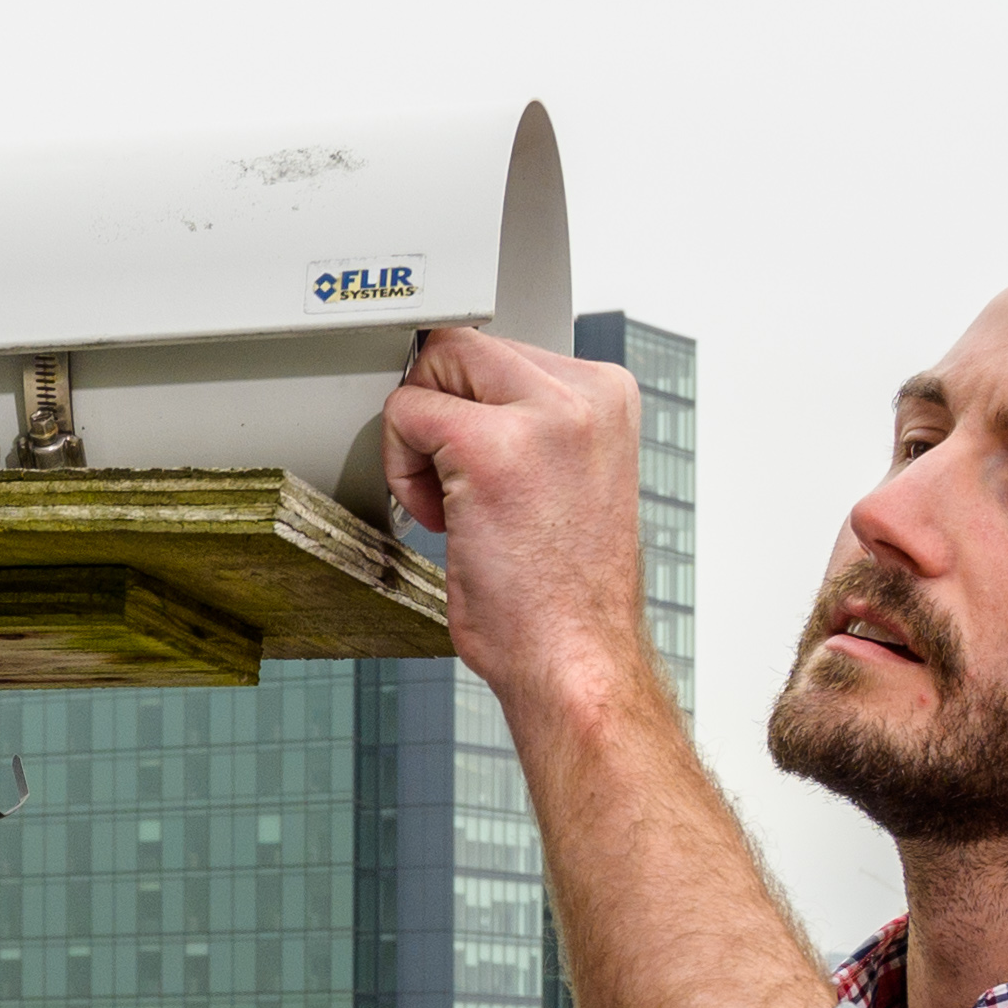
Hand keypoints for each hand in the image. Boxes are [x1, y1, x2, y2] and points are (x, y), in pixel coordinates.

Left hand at [378, 326, 661, 723]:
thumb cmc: (562, 595)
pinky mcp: (490, 446)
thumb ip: (533, 424)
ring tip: (455, 504)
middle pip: (463, 347)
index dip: (472, 409)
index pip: (501, 350)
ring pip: (433, 368)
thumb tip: (469, 397)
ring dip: (420, 437)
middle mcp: (586, 394)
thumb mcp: (570, 478)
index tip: (482, 471)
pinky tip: (438, 518)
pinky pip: (405, 412)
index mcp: (607, 397)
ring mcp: (542, 415)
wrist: (575, 660)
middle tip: (455, 484)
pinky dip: (401, 468)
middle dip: (440, 411)